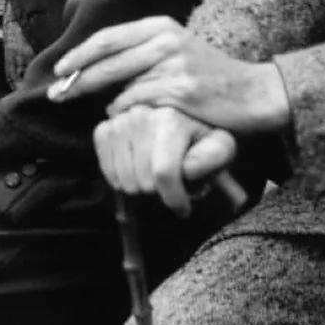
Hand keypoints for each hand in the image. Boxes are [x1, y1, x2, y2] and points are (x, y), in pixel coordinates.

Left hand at [50, 16, 291, 134]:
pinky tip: (130, 119)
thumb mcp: (176, 48)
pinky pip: (138, 105)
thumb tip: (92, 64)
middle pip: (106, 60)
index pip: (107, 38)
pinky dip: (127, 113)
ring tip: (102, 112)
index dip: (78, 55)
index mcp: (161, 25)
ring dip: (107, 103)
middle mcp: (166, 40)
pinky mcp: (180, 92)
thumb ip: (139, 51)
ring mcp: (174, 66)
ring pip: (120, 87)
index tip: (59, 70)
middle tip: (55, 94)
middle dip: (75, 80)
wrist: (252, 93)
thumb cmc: (208, 74)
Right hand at [95, 105, 236, 217]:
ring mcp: (119, 121)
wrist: (180, 119)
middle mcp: (141, 114)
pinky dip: (119, 178)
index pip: (164, 173)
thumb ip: (212, 158)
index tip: (184, 210)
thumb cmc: (202, 139)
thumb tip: (185, 170)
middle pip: (143, 180)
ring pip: (123, 179)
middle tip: (169, 186)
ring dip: (140, 187)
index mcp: (170, 118)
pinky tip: (135, 172)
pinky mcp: (105, 128)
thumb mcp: (220, 147)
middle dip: (158, 192)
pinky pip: (105, 167)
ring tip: (153, 178)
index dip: (174, 199)